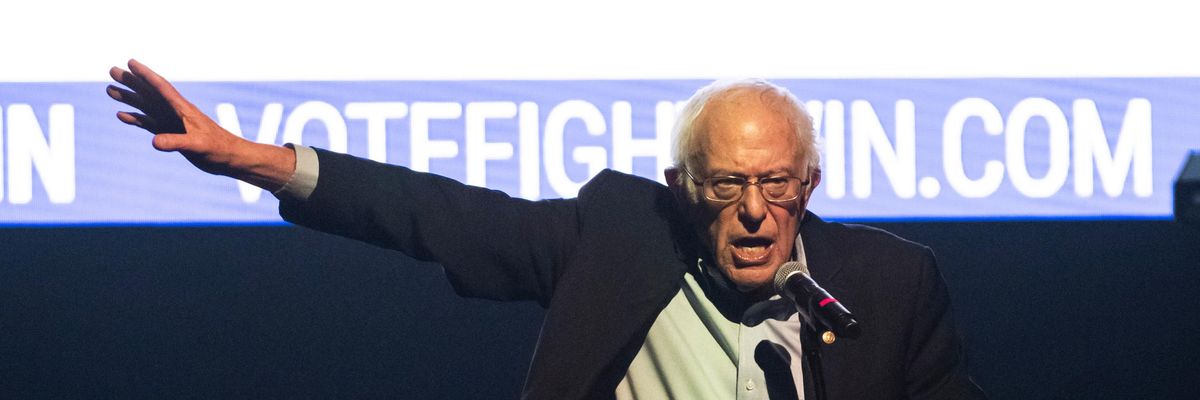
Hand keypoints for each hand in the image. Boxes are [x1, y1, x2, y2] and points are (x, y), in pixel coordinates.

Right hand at [107, 59, 294, 188]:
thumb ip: (176, 142)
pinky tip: (122, 115)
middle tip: (111, 70)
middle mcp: (176, 113)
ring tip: (110, 90)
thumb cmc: (218, 150)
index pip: (161, 88)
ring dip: (130, 98)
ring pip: (147, 106)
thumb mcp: (197, 146)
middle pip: (150, 93)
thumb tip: (154, 142)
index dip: (146, 75)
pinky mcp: (173, 134)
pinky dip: (136, 118)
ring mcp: (173, 123)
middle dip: (131, 82)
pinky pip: (150, 123)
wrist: (230, 159)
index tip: (130, 62)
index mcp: (183, 110)